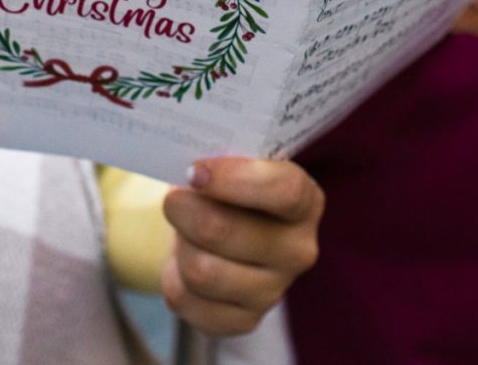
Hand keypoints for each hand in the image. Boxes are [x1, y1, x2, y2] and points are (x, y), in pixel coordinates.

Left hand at [161, 158, 323, 336]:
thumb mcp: (231, 163)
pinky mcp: (243, 320)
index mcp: (305, 201)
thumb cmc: (226, 187)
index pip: (284, 191)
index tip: (195, 171)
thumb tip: (191, 168)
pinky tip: (184, 262)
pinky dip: (172, 278)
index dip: (234, 180)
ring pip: (201, 271)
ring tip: (182, 230)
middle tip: (173, 197)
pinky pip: (187, 301)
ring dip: (180, 244)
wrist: (217, 227)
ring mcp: (273, 291)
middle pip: (225, 232)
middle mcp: (298, 250)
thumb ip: (220, 157)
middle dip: (185, 210)